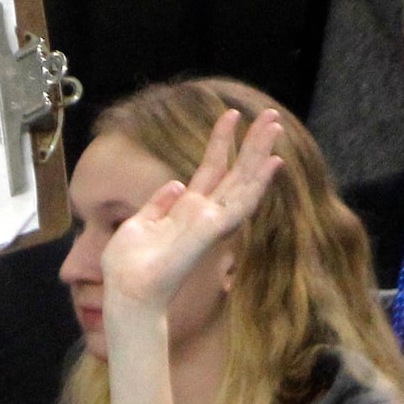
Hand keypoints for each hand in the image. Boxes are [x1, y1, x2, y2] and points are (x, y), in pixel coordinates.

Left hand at [100, 107, 284, 317]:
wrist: (127, 290)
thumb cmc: (129, 266)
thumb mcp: (139, 224)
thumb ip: (159, 204)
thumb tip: (175, 184)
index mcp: (187, 210)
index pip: (211, 170)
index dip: (222, 143)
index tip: (230, 116)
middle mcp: (204, 214)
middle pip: (235, 172)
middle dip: (253, 143)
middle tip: (271, 114)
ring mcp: (211, 222)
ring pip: (244, 181)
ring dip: (260, 153)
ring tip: (275, 124)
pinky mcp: (211, 230)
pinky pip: (240, 203)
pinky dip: (258, 182)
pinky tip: (272, 162)